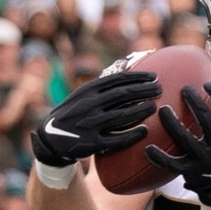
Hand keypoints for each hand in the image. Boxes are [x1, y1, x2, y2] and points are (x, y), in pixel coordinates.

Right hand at [30, 71, 160, 167]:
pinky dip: (131, 135)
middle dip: (143, 90)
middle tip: (160, 89)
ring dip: (140, 110)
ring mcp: (89, 124)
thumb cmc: (74, 113)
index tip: (154, 76)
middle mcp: (88, 105)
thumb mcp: (82, 95)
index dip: (138, 77)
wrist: (50, 139)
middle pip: (122, 95)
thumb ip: (103, 84)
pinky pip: (115, 139)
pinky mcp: (91, 143)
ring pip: (120, 116)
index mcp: (87, 91)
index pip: (117, 80)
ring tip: (154, 106)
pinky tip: (144, 131)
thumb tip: (127, 65)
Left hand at [145, 84, 210, 207]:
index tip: (206, 84)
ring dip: (173, 123)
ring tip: (162, 109)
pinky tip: (147, 148)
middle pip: (207, 120)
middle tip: (184, 89)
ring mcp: (204, 162)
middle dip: (195, 102)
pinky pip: (172, 164)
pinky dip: (159, 157)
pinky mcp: (190, 172)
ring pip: (186, 139)